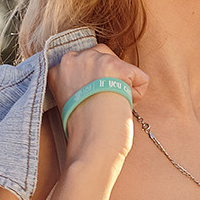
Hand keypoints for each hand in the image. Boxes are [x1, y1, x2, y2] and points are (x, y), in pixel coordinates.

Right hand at [49, 43, 147, 162]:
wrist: (90, 143)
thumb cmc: (82, 131)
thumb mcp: (70, 99)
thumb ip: (79, 81)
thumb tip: (101, 76)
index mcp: (57, 68)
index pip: (86, 61)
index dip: (95, 81)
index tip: (93, 100)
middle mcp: (72, 58)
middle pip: (105, 56)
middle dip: (111, 77)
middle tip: (104, 104)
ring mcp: (94, 60)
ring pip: (122, 65)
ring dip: (124, 86)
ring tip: (112, 107)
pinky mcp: (116, 66)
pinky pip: (141, 77)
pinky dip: (138, 95)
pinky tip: (123, 108)